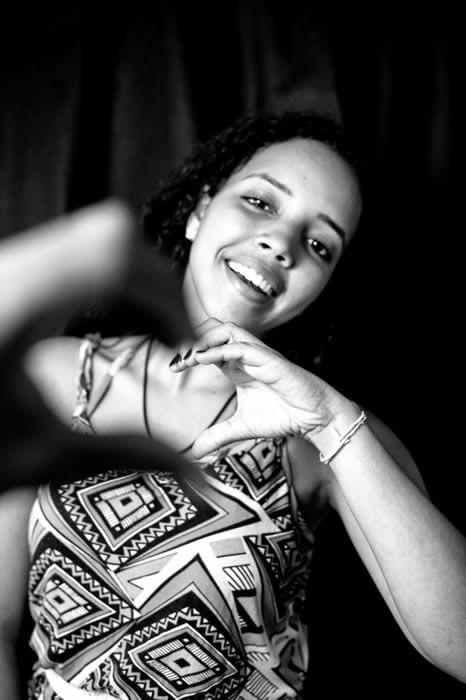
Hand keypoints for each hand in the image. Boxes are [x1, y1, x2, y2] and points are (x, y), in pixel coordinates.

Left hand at [0, 200, 194, 489]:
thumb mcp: (31, 454)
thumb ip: (120, 456)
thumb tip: (195, 475)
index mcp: (13, 304)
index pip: (114, 254)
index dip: (165, 293)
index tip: (178, 345)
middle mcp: (8, 271)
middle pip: (109, 234)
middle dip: (156, 283)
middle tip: (168, 335)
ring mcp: (6, 266)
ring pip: (90, 237)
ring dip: (131, 281)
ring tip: (143, 331)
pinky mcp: (7, 274)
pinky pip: (68, 252)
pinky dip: (105, 281)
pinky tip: (103, 323)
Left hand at [171, 318, 348, 457]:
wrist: (314, 418)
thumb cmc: (283, 416)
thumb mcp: (242, 427)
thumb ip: (218, 436)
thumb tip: (195, 453)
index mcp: (239, 366)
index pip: (209, 349)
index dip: (190, 355)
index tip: (173, 368)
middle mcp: (247, 356)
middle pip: (216, 330)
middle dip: (195, 340)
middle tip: (179, 360)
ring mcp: (259, 355)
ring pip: (228, 330)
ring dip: (206, 339)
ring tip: (190, 356)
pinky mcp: (269, 360)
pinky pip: (241, 347)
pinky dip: (220, 351)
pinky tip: (204, 360)